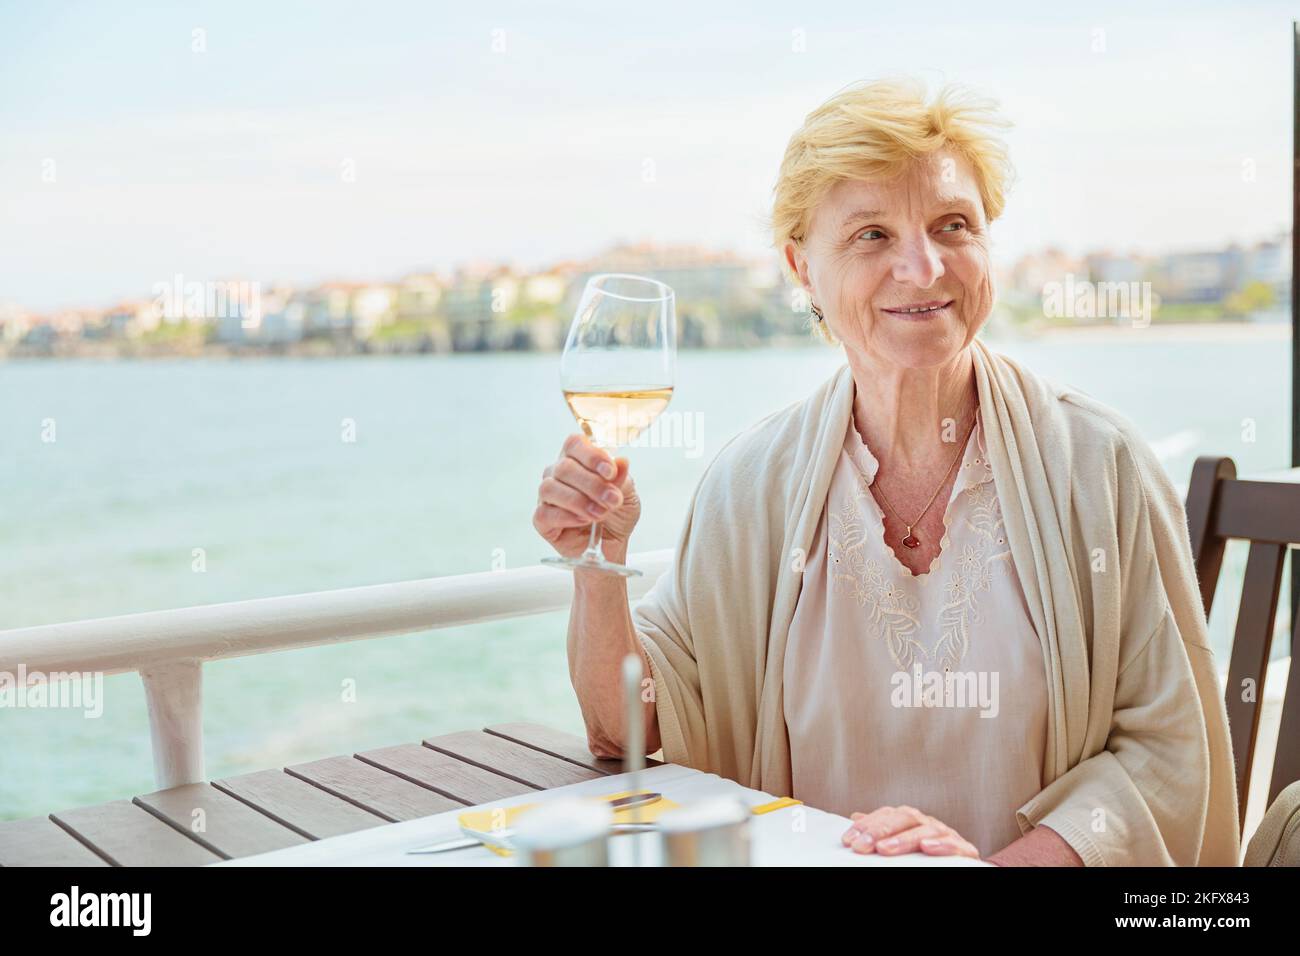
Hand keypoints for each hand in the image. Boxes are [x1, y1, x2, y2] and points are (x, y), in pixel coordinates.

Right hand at [533, 433, 640, 558]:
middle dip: (593, 485)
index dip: (592, 455)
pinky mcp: (542, 519)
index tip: (610, 471)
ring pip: (550, 488)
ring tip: (599, 514)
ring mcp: (547, 496)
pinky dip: (566, 517)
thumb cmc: (616, 513)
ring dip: (579, 501)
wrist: (611, 543)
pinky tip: (583, 521)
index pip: (575, 444)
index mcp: (578, 458)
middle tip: (612, 500)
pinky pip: (545, 513)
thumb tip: (621, 461)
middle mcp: (558, 473)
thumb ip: (622, 478)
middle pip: (565, 467)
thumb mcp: (627, 494)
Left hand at [840, 804, 979, 858]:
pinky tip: (926, 847)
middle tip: (861, 846)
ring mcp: (946, 833)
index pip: (886, 815)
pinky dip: (941, 845)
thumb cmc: (926, 854)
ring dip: (904, 839)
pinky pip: (954, 843)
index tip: (848, 840)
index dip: (866, 826)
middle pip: (903, 818)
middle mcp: (927, 822)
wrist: (960, 864)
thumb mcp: (900, 841)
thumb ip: (882, 829)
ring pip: (925, 829)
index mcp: (910, 819)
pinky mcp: (965, 849)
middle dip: (879, 831)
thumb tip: (856, 816)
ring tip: (884, 849)